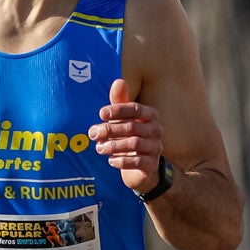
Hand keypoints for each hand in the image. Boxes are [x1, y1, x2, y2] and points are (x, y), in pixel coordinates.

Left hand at [91, 78, 165, 193]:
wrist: (141, 168)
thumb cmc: (130, 137)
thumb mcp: (124, 119)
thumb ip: (120, 102)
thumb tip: (118, 81)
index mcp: (150, 116)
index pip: (136, 109)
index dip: (119, 110)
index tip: (101, 114)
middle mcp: (156, 130)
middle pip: (132, 127)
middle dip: (110, 130)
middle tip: (93, 133)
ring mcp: (156, 148)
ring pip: (134, 144)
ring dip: (113, 145)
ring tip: (98, 148)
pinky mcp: (151, 165)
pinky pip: (137, 162)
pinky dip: (121, 161)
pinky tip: (110, 160)